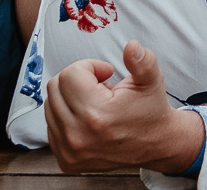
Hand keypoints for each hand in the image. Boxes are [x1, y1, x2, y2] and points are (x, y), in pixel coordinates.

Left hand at [44, 40, 203, 174]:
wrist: (155, 145)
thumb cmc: (151, 110)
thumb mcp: (152, 80)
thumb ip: (142, 60)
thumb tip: (131, 46)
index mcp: (97, 114)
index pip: (70, 74)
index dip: (90, 66)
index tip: (107, 73)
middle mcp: (78, 136)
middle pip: (55, 87)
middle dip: (78, 79)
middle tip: (101, 86)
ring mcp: (69, 151)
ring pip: (50, 105)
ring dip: (71, 98)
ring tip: (96, 103)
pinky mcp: (66, 160)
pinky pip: (51, 125)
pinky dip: (66, 116)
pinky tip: (88, 118)